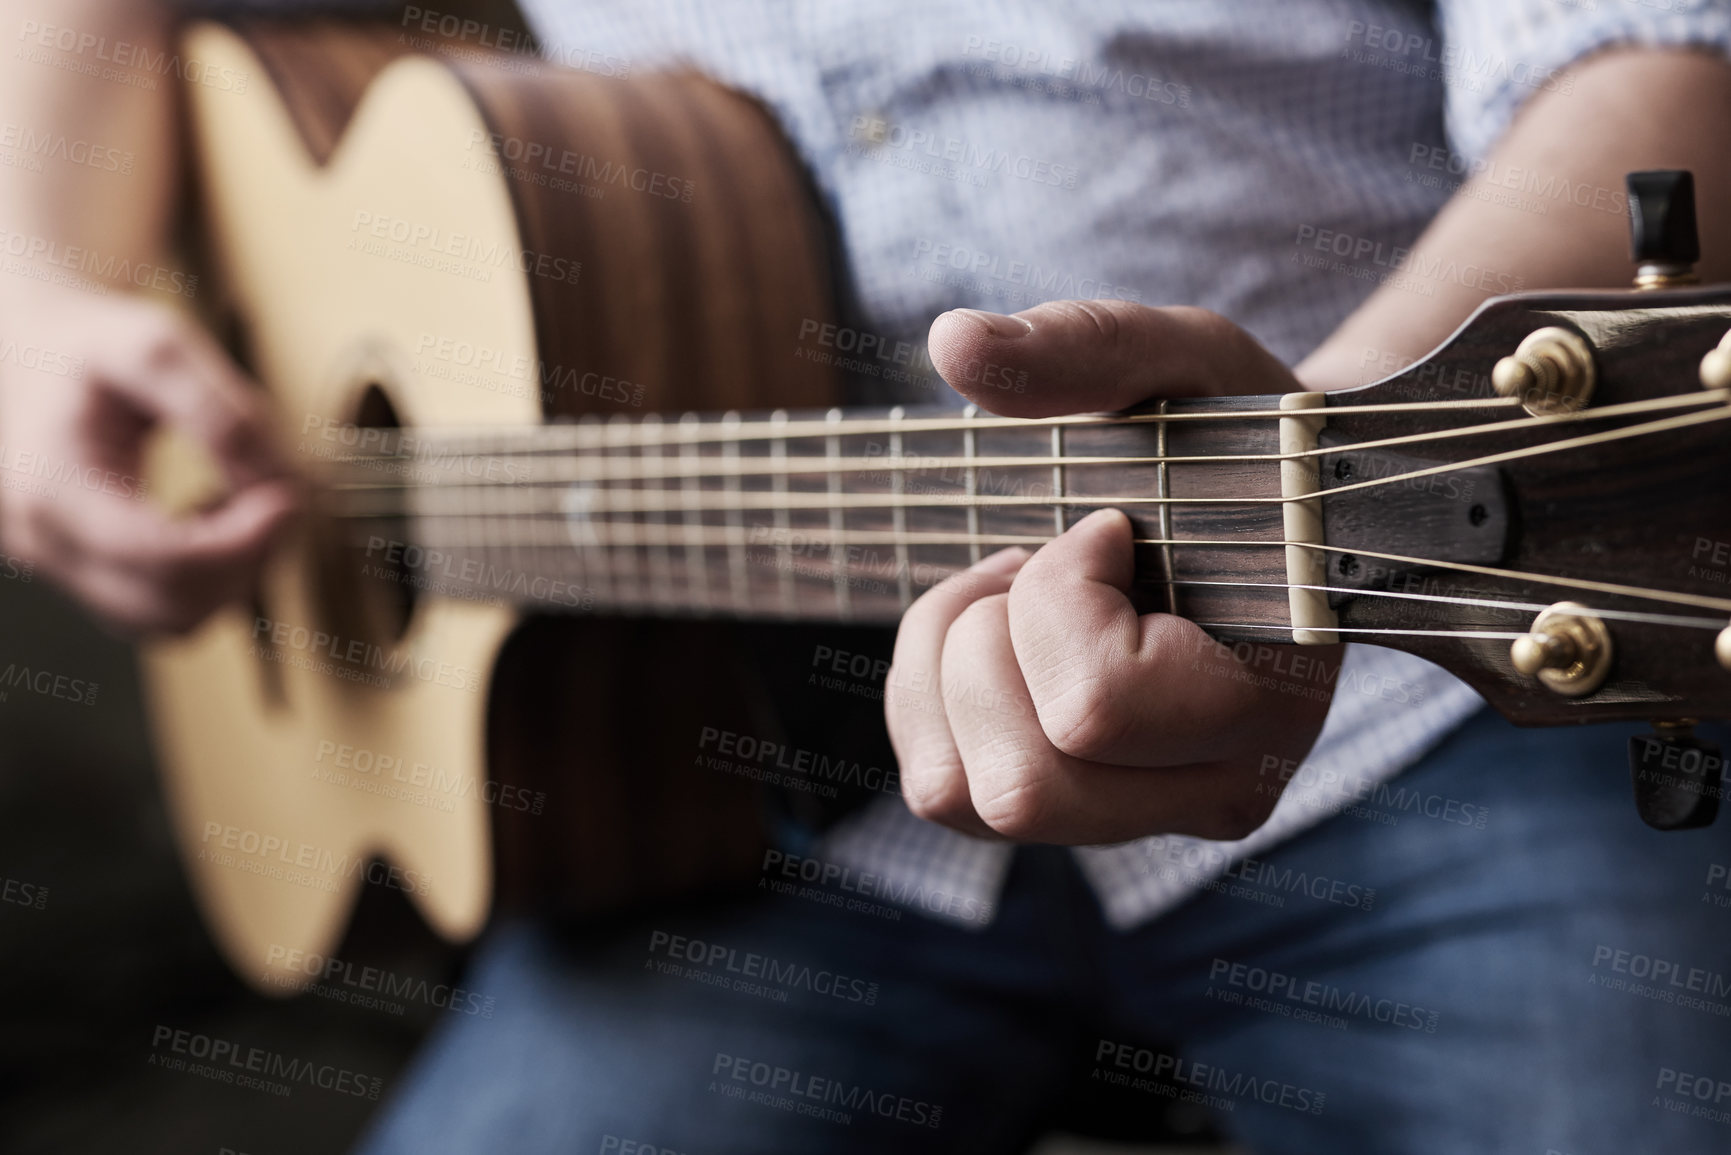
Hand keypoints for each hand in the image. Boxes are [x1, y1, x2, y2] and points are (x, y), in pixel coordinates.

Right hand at [0, 286, 298, 632]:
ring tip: (239, 502)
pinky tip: (213, 519)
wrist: (22, 347)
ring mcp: (60, 565)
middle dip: (246, 559)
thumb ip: (221, 411)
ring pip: (172, 621)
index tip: (286, 501)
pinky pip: (159, 609)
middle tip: (275, 496)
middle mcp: (45, 541)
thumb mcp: (155, 345)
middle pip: (174, 605)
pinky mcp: (84, 573)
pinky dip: (206, 579)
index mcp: (52, 485)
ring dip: (230, 575)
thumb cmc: (84, 343)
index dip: (243, 542)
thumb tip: (276, 481)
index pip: (163, 559)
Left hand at [885, 301, 1339, 844]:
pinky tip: (996, 630)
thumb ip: (1091, 346)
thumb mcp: (1186, 364)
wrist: (1268, 508)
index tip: (1106, 526)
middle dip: (991, 642)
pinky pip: (937, 789)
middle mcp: (1208, 793)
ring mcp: (1132, 816)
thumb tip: (954, 340)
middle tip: (1047, 562)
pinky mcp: (1063, 812)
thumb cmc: (1236, 439)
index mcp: (1268, 709)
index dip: (1061, 597)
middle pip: (1018, 785)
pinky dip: (927, 694)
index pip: (1097, 709)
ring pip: (961, 797)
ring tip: (1018, 594)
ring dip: (950, 665)